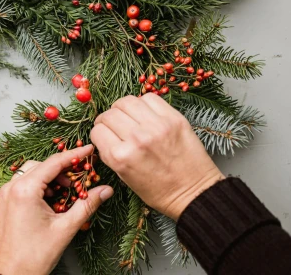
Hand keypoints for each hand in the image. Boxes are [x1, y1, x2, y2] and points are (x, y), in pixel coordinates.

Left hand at [0, 145, 113, 274]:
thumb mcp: (65, 228)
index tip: (89, 149)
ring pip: (32, 173)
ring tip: (68, 191)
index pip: (53, 163)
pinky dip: (40, 186)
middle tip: (81, 177)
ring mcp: (6, 194)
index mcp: (24, 190)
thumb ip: (87, 205)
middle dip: (63, 169)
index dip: (74, 154)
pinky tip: (54, 199)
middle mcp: (11, 187)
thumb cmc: (35, 255)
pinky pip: (24, 184)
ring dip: (51, 177)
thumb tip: (106, 190)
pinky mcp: (5, 202)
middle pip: (42, 165)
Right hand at [90, 94, 223, 219]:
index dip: (99, 133)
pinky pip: (150, 98)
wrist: (193, 192)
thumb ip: (111, 154)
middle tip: (114, 125)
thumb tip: (104, 134)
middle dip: (107, 119)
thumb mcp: (125, 178)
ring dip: (123, 108)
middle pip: (109, 114)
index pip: (97, 131)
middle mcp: (136, 139)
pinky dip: (143, 103)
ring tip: (129, 116)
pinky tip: (146, 114)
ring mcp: (156, 126)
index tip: (104, 134)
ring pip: (127, 101)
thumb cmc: (159, 191)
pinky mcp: (174, 118)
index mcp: (120, 157)